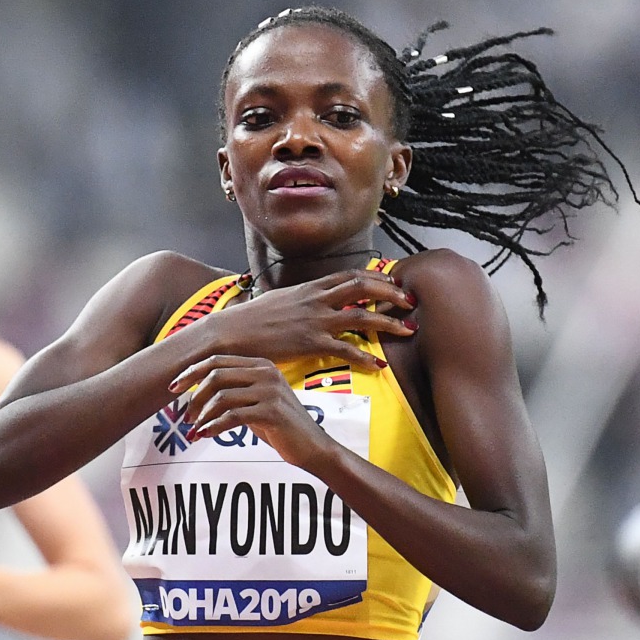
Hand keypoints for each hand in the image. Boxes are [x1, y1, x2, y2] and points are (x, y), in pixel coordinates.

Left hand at [171, 355, 336, 468]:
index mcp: (261, 365)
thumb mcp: (256, 403)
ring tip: (193, 430)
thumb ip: (234, 393)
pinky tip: (204, 435)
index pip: (217, 360)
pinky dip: (213, 426)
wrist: (314, 448)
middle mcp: (266, 372)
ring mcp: (270, 390)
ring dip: (202, 415)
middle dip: (193, 396)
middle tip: (183, 416)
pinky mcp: (272, 411)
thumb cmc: (282, 427)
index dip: (191, 372)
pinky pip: (232, 416)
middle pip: (216, 375)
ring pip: (221, 396)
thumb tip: (197, 394)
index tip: (173, 387)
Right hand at [203, 268, 416, 371]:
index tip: (394, 282)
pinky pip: (344, 348)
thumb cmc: (251, 321)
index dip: (377, 277)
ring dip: (388, 322)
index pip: (351, 274)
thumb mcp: (280, 301)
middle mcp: (316, 299)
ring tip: (408, 330)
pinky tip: (377, 365)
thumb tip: (312, 301)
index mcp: (310, 287)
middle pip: (363, 286)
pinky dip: (365, 356)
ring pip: (361, 316)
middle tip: (410, 300)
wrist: (229, 333)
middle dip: (391, 293)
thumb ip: (301, 300)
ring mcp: (314, 320)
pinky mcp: (309, 343)